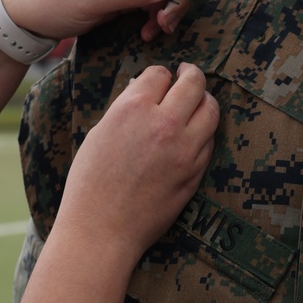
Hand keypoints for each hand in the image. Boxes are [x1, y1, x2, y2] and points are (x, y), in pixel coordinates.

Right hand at [56, 64, 218, 257]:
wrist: (102, 228)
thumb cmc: (91, 183)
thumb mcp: (101, 133)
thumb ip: (127, 109)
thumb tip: (146, 91)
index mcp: (132, 109)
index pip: (159, 74)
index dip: (159, 75)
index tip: (160, 78)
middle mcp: (164, 123)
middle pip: (194, 83)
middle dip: (191, 74)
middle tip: (188, 73)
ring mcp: (185, 148)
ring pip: (211, 109)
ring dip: (205, 100)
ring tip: (199, 100)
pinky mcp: (196, 170)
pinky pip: (209, 140)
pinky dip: (204, 131)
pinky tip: (195, 132)